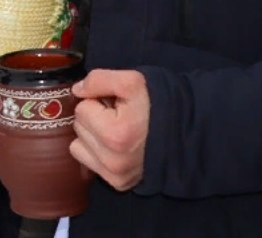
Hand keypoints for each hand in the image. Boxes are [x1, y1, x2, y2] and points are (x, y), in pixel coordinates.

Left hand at [70, 69, 149, 191]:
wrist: (184, 132)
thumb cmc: (157, 105)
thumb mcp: (131, 81)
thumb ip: (99, 80)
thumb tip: (77, 91)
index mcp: (115, 134)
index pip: (82, 108)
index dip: (98, 101)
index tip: (116, 104)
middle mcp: (112, 160)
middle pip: (79, 127)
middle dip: (94, 118)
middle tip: (118, 117)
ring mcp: (115, 175)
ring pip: (78, 146)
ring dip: (92, 136)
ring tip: (116, 131)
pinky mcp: (118, 183)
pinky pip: (87, 162)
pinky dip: (96, 152)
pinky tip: (115, 146)